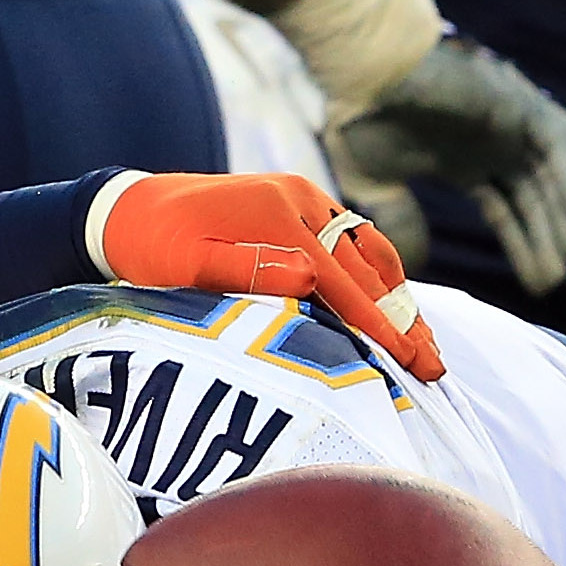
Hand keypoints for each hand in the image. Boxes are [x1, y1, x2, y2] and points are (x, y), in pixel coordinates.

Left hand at [93, 171, 445, 381]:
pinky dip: (374, 275)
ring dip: (397, 295)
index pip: (345, 283)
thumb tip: (309, 277)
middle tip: (434, 366)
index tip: (416, 363)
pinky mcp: (299, 205)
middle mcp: (300, 201)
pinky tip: (387, 303)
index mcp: (279, 217)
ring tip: (422, 340)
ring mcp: (303, 200)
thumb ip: (246, 271)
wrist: (131, 209)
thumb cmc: (154, 248)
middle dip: (403, 320)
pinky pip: (350, 242)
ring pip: (367, 251)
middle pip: (367, 268)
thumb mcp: (187, 265)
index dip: (382, 327)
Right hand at [336, 36, 565, 293]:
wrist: (367, 71)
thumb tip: (419, 261)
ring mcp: (509, 120)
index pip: (506, 209)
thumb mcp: (377, 185)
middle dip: (545, 240)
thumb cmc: (364, 120)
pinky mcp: (518, 101)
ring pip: (549, 173)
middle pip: (532, 198)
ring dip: (560, 215)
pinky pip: (559, 141)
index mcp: (463, 160)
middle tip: (553, 281)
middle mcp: (493, 141)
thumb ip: (399, 221)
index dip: (523, 245)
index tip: (535, 285)